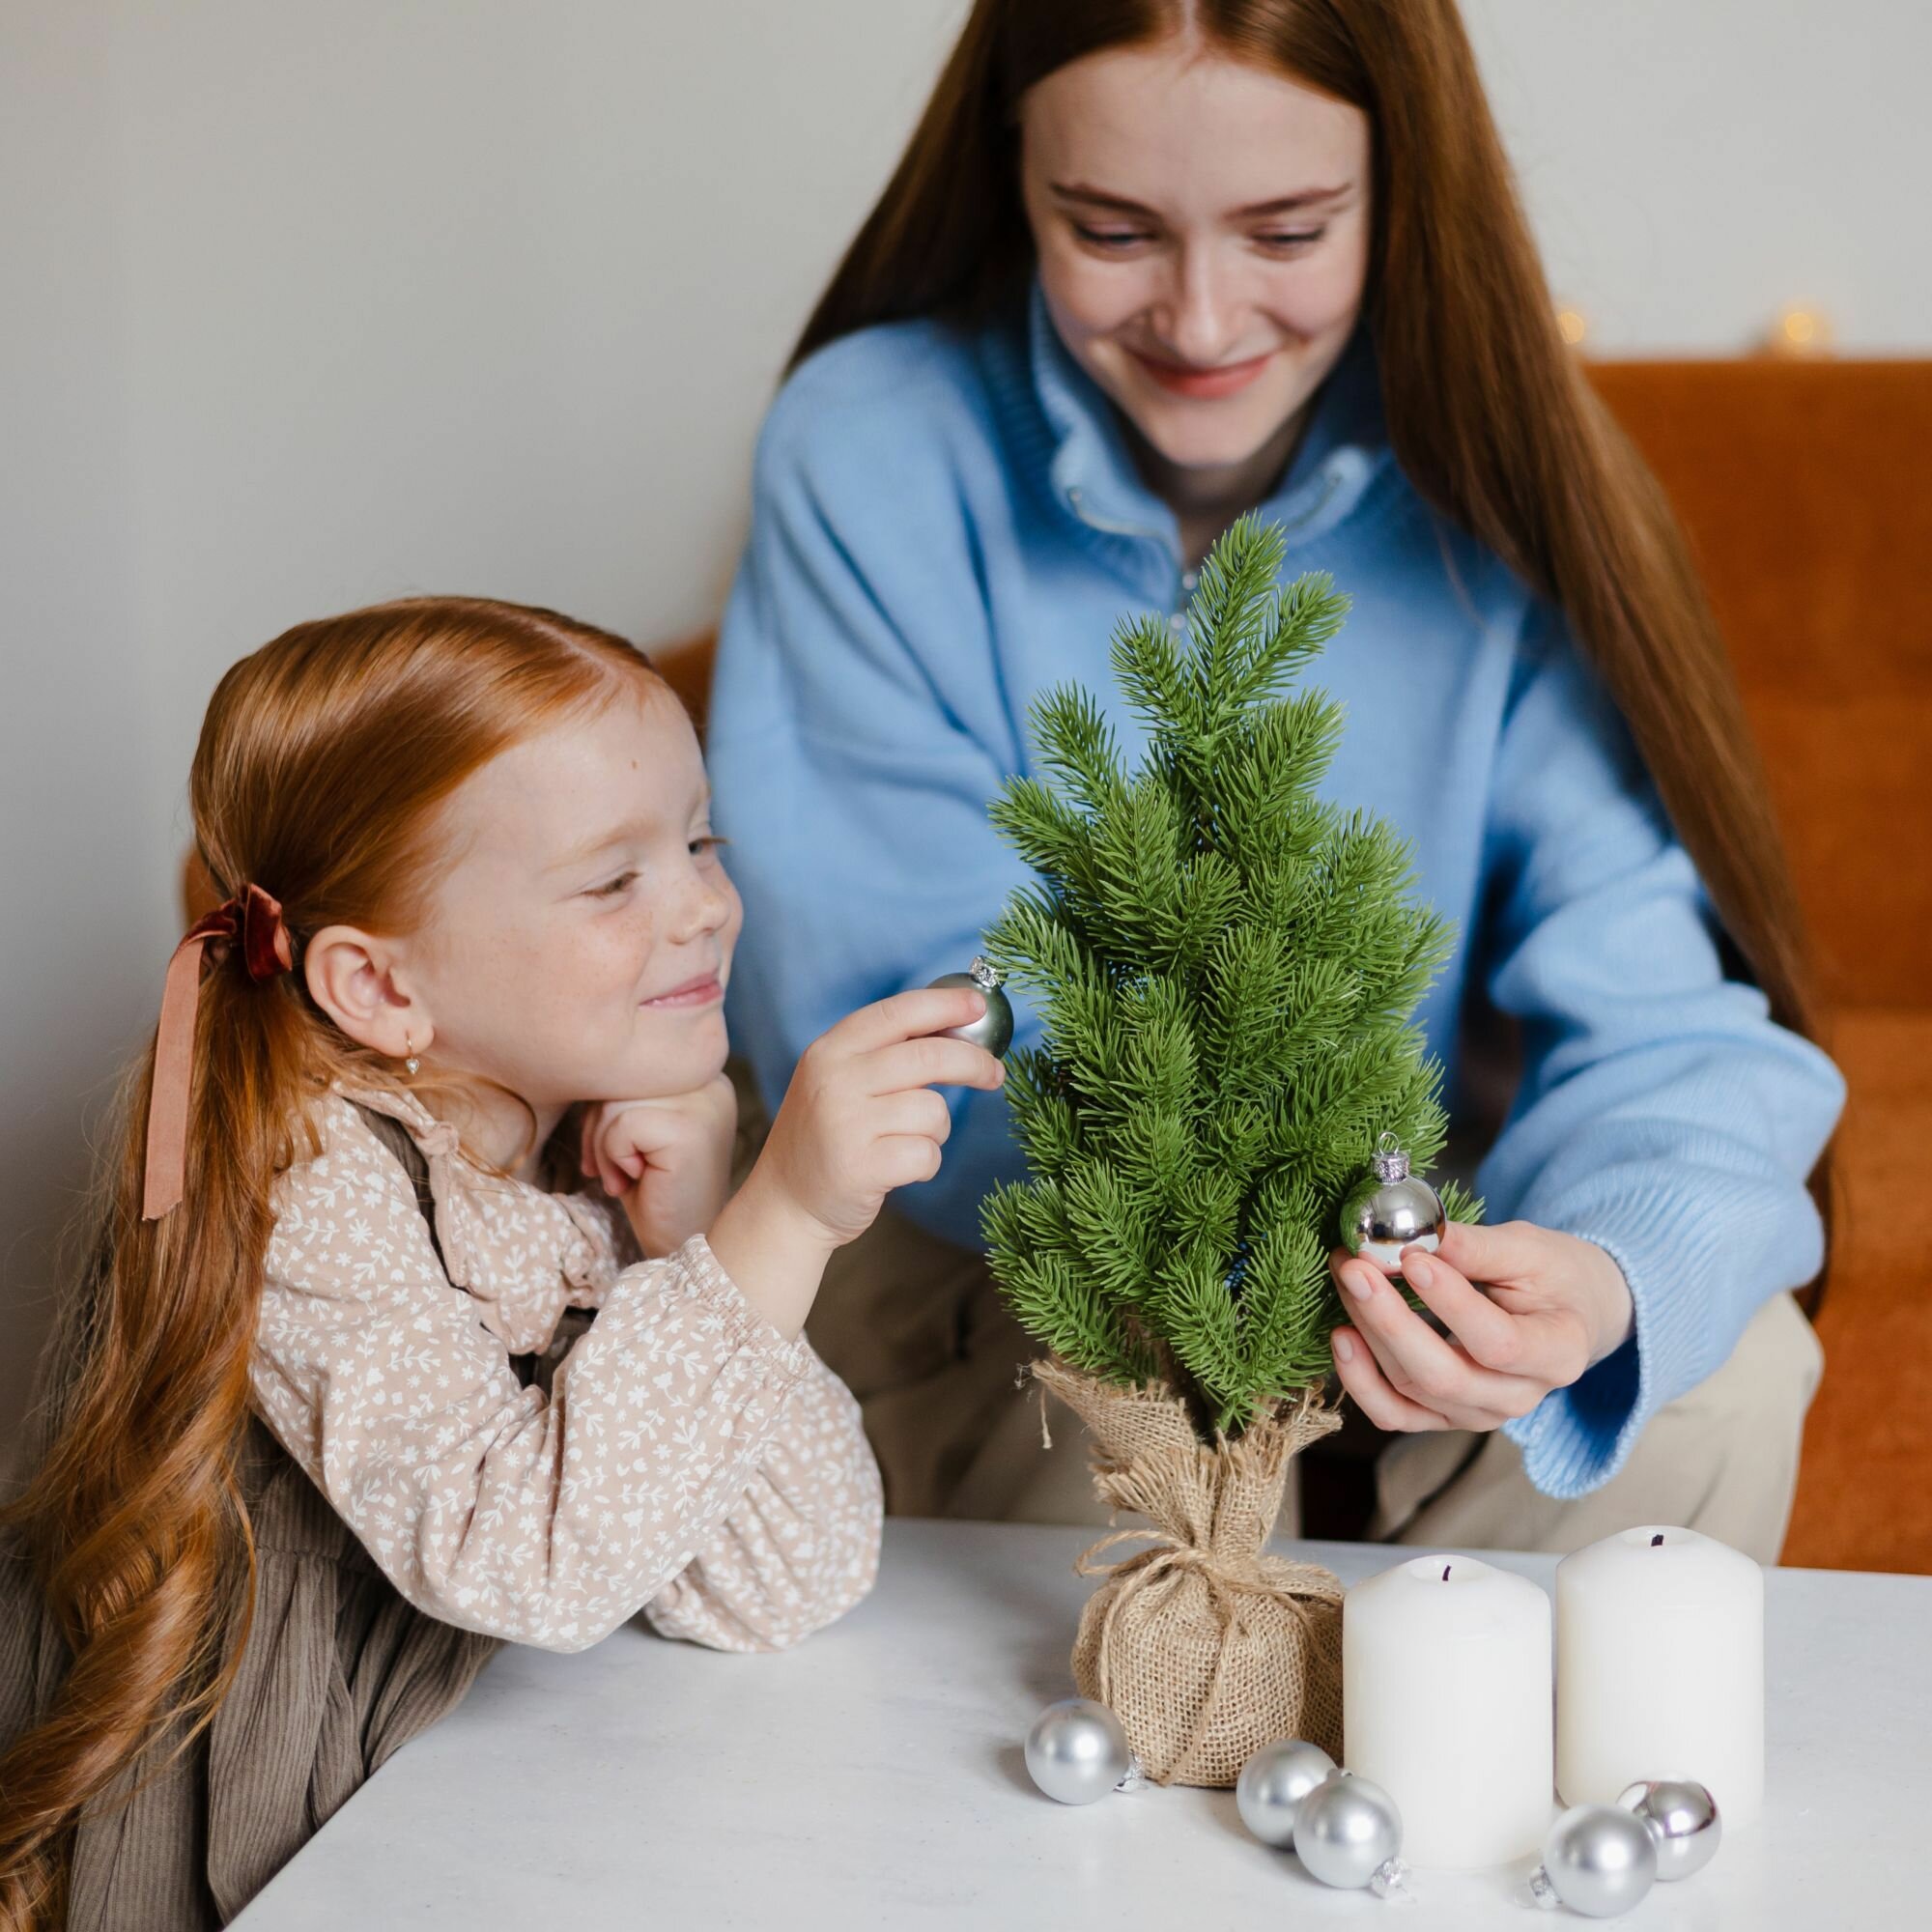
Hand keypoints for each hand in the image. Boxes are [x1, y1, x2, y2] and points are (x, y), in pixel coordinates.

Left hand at [579, 1074, 738, 1258]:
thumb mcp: (639, 1124)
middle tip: (613, 1168)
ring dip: (605, 1145)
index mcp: (703, 1072)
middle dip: (600, 1124)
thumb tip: (584, 1065)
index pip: (632, 1061)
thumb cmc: (655, 1189)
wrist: (680, 1245)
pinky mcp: (690, 1130)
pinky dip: (614, 1157)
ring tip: (626, 1175)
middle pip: (623, 1074)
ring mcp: (705, 1104)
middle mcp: (712, 1080)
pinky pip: (621, 1126)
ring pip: (616, 1099)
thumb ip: (626, 1088)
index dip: (608, 1103)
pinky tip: (636, 1179)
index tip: (611, 1147)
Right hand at [708, 986, 1004, 1336]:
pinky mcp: (860, 1167)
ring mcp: (845, 1124)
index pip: (897, 1012)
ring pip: (934, 1110)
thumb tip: (956, 1026)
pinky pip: (927, 1153)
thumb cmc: (827, 1138)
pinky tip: (899, 1169)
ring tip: (906, 1142)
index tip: (979, 1004)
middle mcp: (834, 1080)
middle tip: (993, 1074)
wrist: (784, 1203)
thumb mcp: (838, 1081)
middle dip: (973, 1063)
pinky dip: (926, 1163)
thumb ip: (884, 1053)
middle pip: (928, 1057)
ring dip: (936, 1131)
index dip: (944, 1004)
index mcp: (830, 1050)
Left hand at [1327, 1219, 1634, 1432]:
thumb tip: (1415, 1237)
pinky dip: (1360, 1381)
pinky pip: (1394, 1414)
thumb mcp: (1528, 1250)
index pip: (1499, 1342)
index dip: (1451, 1304)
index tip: (1413, 1259)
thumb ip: (1475, 1248)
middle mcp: (1519, 1397)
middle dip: (1391, 1321)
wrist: (1565, 1313)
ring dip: (1369, 1334)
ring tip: (1346, 1280)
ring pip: (1412, 1390)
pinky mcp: (1443, 1416)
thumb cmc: (1552, 1276)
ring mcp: (1478, 1414)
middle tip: (1356, 1269)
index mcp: (1557, 1353)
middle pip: (1445, 1376)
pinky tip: (1341, 1336)